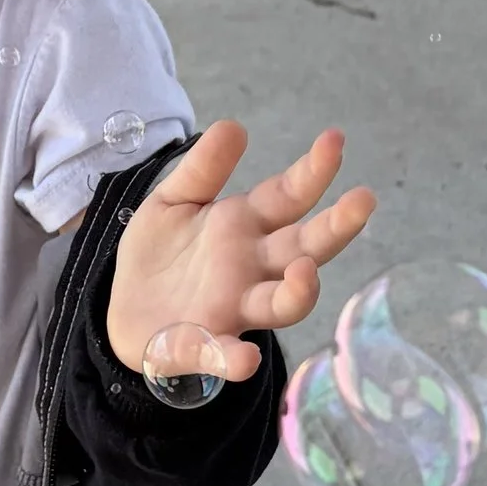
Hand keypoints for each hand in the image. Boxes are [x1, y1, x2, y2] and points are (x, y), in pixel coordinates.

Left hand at [105, 124, 376, 383]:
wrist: (123, 311)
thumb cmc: (161, 255)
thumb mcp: (173, 201)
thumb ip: (203, 170)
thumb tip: (234, 125)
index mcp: (245, 228)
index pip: (288, 198)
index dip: (313, 172)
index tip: (334, 141)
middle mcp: (251, 269)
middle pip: (303, 249)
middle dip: (335, 228)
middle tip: (363, 200)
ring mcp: (232, 309)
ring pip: (280, 306)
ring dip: (298, 292)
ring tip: (306, 270)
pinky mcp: (201, 347)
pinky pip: (224, 356)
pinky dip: (236, 359)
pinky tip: (246, 359)